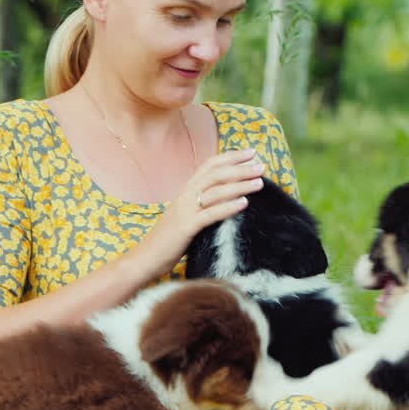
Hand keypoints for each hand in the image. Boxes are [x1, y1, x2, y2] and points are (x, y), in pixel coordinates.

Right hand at [132, 148, 265, 275]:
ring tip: (259, 182)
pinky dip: (228, 206)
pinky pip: (210, 213)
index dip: (231, 156)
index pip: (210, 165)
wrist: (147, 257)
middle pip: (216, 174)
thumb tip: (230, 199)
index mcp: (186, 190)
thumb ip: (204, 204)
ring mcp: (185, 210)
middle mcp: (185, 195)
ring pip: (216, 191)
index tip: (252, 152)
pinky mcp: (186, 227)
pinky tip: (244, 203)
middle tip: (261, 166)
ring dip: (240, 185)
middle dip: (240, 168)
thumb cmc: (171, 239)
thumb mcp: (188, 215)